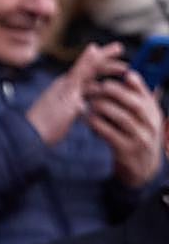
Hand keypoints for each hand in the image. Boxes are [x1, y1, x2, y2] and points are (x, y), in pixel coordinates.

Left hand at [28, 42, 126, 146]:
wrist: (31, 139)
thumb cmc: (49, 117)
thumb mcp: (70, 91)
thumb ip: (82, 69)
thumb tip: (93, 47)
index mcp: (69, 80)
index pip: (92, 63)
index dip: (107, 55)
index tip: (121, 48)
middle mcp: (67, 87)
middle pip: (92, 74)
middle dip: (109, 70)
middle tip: (126, 69)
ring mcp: (66, 99)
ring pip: (89, 88)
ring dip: (105, 86)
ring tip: (119, 88)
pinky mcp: (65, 112)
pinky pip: (84, 102)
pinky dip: (95, 101)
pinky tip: (102, 106)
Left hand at [84, 68, 164, 186]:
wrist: (141, 170)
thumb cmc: (138, 138)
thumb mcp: (145, 120)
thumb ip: (140, 100)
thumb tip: (132, 76)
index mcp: (154, 114)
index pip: (148, 94)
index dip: (137, 83)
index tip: (125, 73)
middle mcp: (150, 125)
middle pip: (135, 105)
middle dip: (118, 93)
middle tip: (102, 86)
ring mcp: (139, 139)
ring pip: (123, 119)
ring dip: (105, 108)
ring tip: (93, 103)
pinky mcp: (125, 151)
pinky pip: (110, 135)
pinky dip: (98, 125)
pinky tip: (89, 120)